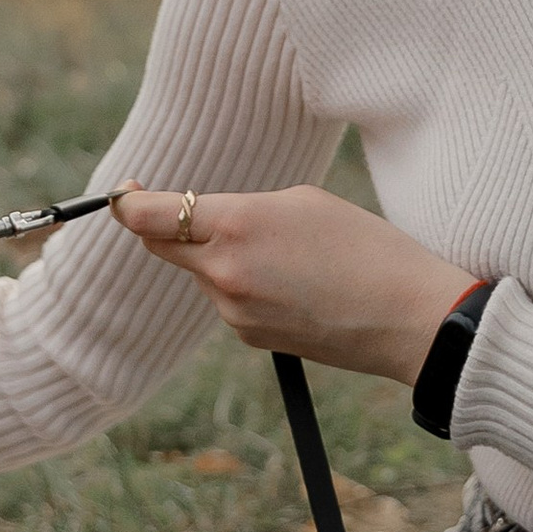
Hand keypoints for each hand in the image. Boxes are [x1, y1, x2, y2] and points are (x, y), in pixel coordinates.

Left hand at [113, 184, 472, 386]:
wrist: (408, 318)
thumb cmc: (365, 246)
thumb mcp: (302, 202)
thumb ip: (242, 208)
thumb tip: (210, 222)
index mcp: (234, 225)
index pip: (149, 217)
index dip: (127, 204)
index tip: (125, 193)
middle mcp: (223, 272)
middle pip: (167, 246)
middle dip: (172, 227)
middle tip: (194, 210)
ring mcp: (234, 311)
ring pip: (206, 274)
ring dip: (224, 258)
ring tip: (290, 254)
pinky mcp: (251, 337)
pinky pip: (232, 301)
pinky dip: (249, 287)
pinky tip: (297, 285)